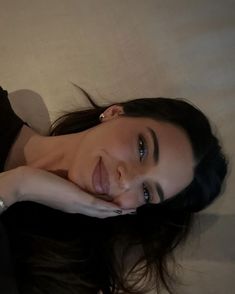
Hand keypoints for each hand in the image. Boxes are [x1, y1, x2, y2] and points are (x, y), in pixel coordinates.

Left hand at [0, 166, 133, 217]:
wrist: (27, 183)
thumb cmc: (41, 183)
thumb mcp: (60, 186)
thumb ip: (70, 187)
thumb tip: (80, 184)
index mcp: (73, 205)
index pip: (94, 209)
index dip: (107, 211)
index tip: (120, 210)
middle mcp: (77, 208)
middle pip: (100, 213)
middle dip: (116, 213)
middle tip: (131, 213)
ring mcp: (77, 204)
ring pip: (100, 210)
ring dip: (115, 212)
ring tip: (129, 211)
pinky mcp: (76, 198)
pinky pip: (95, 204)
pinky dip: (107, 207)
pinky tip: (118, 208)